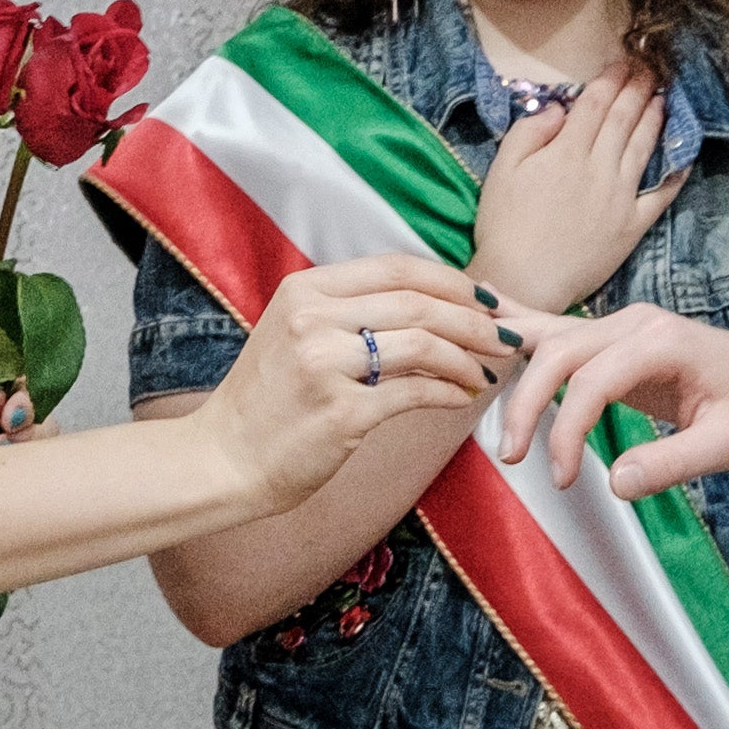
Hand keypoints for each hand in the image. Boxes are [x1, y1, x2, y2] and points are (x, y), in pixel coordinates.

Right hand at [196, 254, 504, 511]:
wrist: (221, 460)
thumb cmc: (267, 401)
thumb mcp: (296, 334)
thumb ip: (349, 311)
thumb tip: (431, 303)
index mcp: (305, 291)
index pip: (396, 268)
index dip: (450, 281)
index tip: (486, 298)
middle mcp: (313, 320)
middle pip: (418, 304)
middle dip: (474, 319)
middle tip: (507, 335)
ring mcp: (325, 366)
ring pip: (424, 346)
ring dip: (468, 358)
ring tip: (487, 372)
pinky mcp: (341, 414)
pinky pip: (415, 395)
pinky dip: (450, 393)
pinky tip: (463, 398)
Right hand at [471, 68, 681, 312]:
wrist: (524, 281)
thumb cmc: (504, 225)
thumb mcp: (502, 169)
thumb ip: (530, 132)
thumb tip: (561, 109)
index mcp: (567, 151)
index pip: (596, 103)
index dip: (611, 78)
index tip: (623, 60)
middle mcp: (599, 167)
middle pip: (624, 118)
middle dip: (639, 88)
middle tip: (651, 67)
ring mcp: (621, 196)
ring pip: (644, 146)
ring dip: (656, 117)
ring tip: (664, 96)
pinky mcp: (633, 225)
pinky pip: (661, 194)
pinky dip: (675, 173)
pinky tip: (684, 156)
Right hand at [490, 304, 728, 499]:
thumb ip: (671, 463)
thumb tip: (614, 484)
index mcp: (662, 341)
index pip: (591, 380)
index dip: (566, 430)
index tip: (563, 478)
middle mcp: (636, 322)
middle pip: (559, 351)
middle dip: (527, 403)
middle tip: (514, 459)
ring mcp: (622, 324)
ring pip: (551, 338)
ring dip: (517, 376)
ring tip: (480, 407)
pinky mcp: (614, 338)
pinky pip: (559, 334)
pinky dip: (522, 332)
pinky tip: (487, 317)